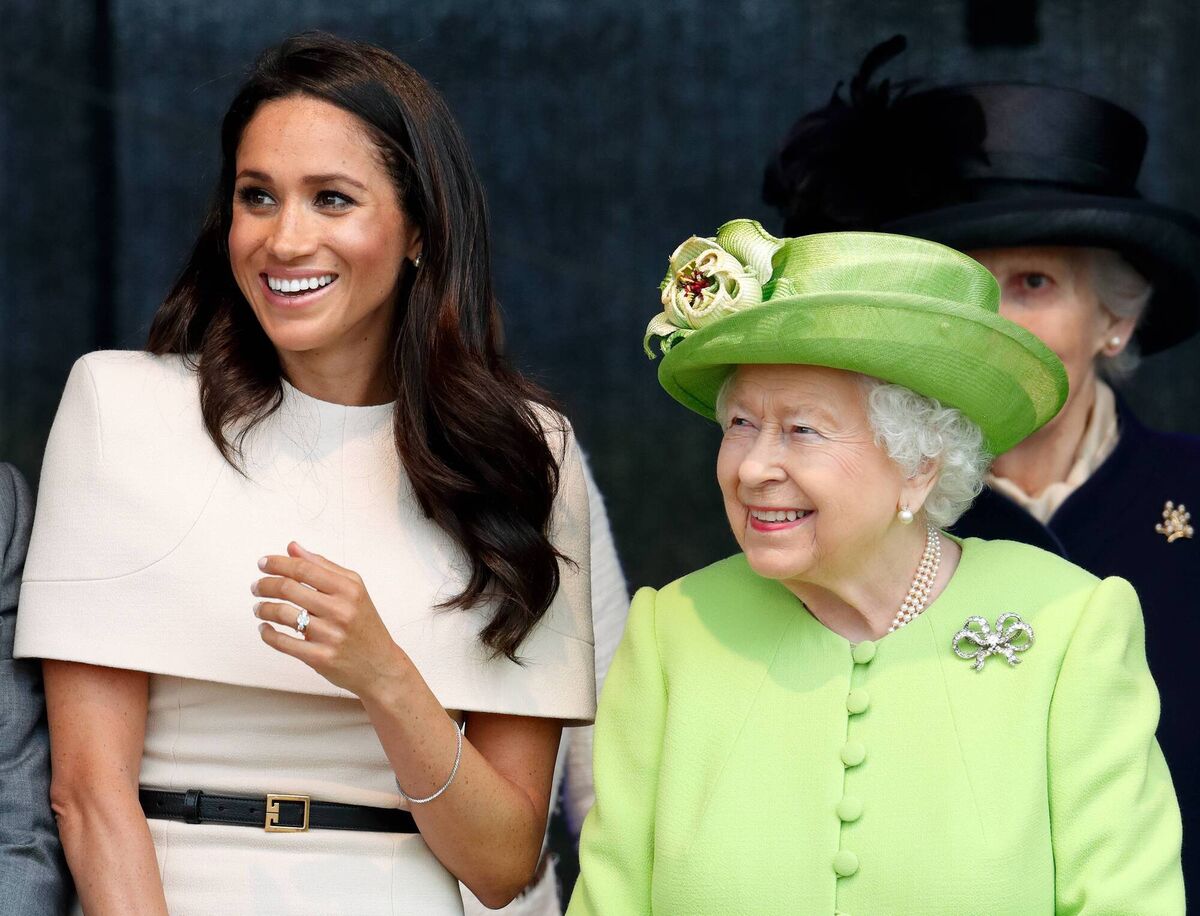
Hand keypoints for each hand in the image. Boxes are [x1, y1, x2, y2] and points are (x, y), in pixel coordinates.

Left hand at [253, 542, 408, 697]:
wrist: (380, 665)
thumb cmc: (365, 625)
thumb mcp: (353, 589)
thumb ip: (323, 566)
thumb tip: (292, 548)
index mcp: (348, 589)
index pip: (304, 568)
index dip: (278, 564)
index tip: (263, 563)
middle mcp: (340, 610)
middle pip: (289, 588)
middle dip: (265, 585)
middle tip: (256, 586)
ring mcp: (329, 635)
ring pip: (282, 614)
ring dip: (263, 608)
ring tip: (259, 607)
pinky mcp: (320, 657)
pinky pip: (283, 642)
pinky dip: (267, 633)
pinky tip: (265, 628)